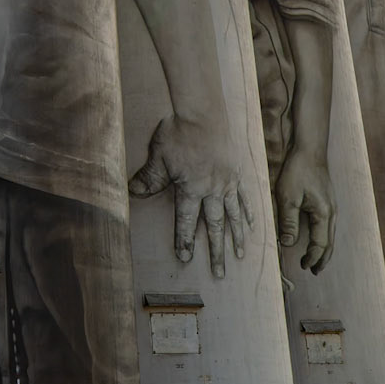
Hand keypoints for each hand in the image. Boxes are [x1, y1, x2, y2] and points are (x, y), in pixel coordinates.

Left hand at [130, 115, 253, 271]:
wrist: (203, 111)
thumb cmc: (178, 133)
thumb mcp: (158, 157)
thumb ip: (148, 179)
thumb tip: (132, 192)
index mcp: (191, 189)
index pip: (187, 222)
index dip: (185, 241)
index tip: (185, 258)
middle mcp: (212, 190)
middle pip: (214, 226)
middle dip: (215, 251)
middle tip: (219, 273)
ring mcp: (227, 182)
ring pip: (232, 216)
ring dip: (235, 238)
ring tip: (238, 256)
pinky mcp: (237, 172)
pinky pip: (244, 197)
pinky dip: (248, 213)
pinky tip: (251, 226)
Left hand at [274, 147, 334, 272]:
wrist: (309, 149)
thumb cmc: (298, 171)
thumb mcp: (287, 197)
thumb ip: (288, 222)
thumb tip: (288, 244)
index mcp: (324, 214)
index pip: (320, 244)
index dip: (312, 258)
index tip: (304, 267)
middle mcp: (332, 212)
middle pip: (330, 242)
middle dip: (322, 258)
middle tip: (313, 271)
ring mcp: (332, 206)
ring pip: (330, 234)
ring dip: (323, 248)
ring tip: (315, 259)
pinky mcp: (327, 200)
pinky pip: (328, 225)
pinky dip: (323, 237)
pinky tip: (316, 237)